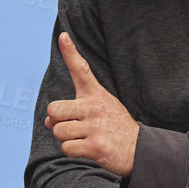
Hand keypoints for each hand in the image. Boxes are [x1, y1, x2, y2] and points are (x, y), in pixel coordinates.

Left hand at [44, 32, 139, 176]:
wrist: (140, 150)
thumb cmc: (115, 128)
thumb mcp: (100, 110)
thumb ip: (73, 111)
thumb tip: (48, 121)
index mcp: (96, 95)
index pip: (81, 69)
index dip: (70, 52)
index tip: (63, 36)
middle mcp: (94, 107)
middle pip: (53, 110)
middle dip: (57, 121)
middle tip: (74, 126)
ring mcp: (95, 126)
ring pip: (58, 131)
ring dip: (66, 139)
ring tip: (84, 138)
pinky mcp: (95, 146)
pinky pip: (66, 148)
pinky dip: (72, 151)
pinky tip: (87, 149)